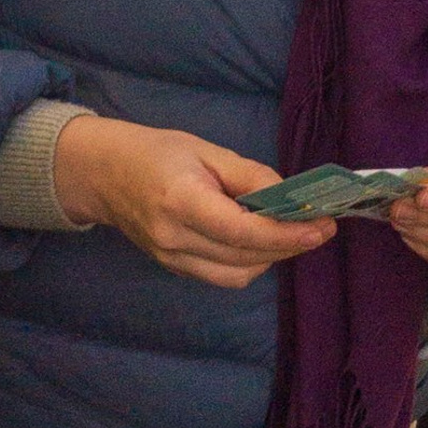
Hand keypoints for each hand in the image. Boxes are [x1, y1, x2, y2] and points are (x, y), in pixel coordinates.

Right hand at [51, 116, 336, 288]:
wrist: (106, 176)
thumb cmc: (157, 153)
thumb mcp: (207, 150)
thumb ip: (250, 177)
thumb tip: (289, 199)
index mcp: (181, 202)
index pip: (243, 231)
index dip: (286, 235)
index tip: (321, 228)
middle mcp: (175, 239)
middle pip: (246, 258)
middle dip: (288, 245)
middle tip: (319, 228)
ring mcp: (173, 260)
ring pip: (238, 275)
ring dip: (271, 257)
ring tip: (291, 233)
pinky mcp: (175, 269)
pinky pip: (223, 276)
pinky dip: (249, 262)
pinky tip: (261, 242)